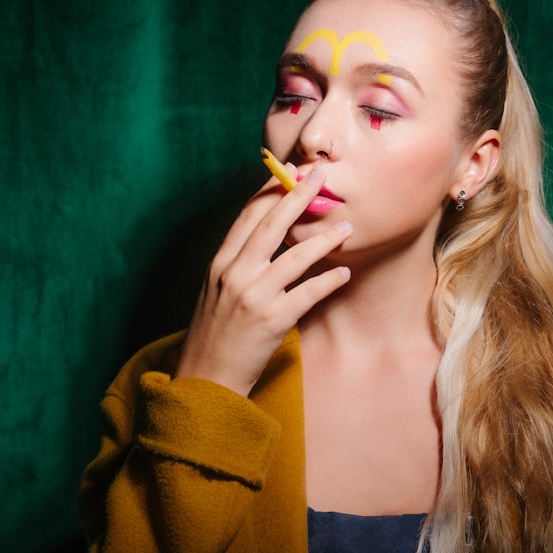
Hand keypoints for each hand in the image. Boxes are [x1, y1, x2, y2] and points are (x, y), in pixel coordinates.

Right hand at [174, 166, 351, 395]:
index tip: (289, 173)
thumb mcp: (216, 291)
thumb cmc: (215, 334)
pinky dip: (329, 281)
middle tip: (321, 177)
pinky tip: (345, 273)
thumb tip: (265, 239)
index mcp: (220, 264)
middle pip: (271, 225)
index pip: (247, 217)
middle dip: (298, 196)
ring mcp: (253, 296)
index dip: (270, 192)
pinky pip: (308, 293)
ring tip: (347, 227)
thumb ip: (238, 264)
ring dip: (325, 239)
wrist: (205, 378)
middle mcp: (234, 274)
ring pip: (295, 257)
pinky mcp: (272, 320)